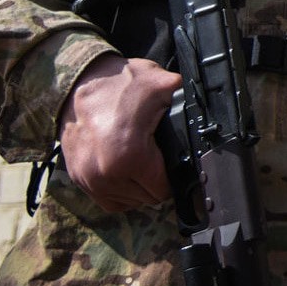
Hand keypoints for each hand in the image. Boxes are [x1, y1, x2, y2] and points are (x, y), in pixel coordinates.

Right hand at [57, 54, 181, 211]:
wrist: (77, 83)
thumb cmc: (118, 84)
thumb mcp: (161, 84)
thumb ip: (186, 98)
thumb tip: (208, 104)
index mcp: (131, 156)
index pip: (163, 189)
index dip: (173, 176)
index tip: (172, 162)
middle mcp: (107, 174)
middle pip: (148, 198)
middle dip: (157, 181)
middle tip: (158, 159)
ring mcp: (89, 179)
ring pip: (129, 202)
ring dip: (139, 188)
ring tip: (143, 163)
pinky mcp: (78, 179)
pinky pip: (108, 201)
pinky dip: (120, 192)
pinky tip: (128, 173)